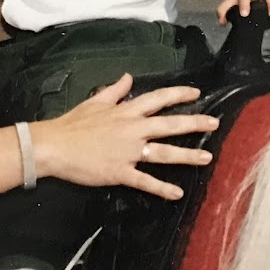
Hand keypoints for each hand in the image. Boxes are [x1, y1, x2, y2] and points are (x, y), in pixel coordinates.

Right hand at [32, 74, 217, 199]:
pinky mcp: (120, 172)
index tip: (196, 93)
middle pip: (169, 124)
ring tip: (207, 157)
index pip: (158, 98)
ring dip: (187, 156)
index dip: (178, 95)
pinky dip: (162, 188)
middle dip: (194, 123)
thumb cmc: (73, 123)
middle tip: (215, 123)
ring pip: (164, 153)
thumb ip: (115, 90)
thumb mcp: (95, 101)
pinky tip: (177, 193)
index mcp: (126, 111)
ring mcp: (128, 152)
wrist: (54, 146)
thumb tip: (129, 77)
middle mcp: (132, 129)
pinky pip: (145, 181)